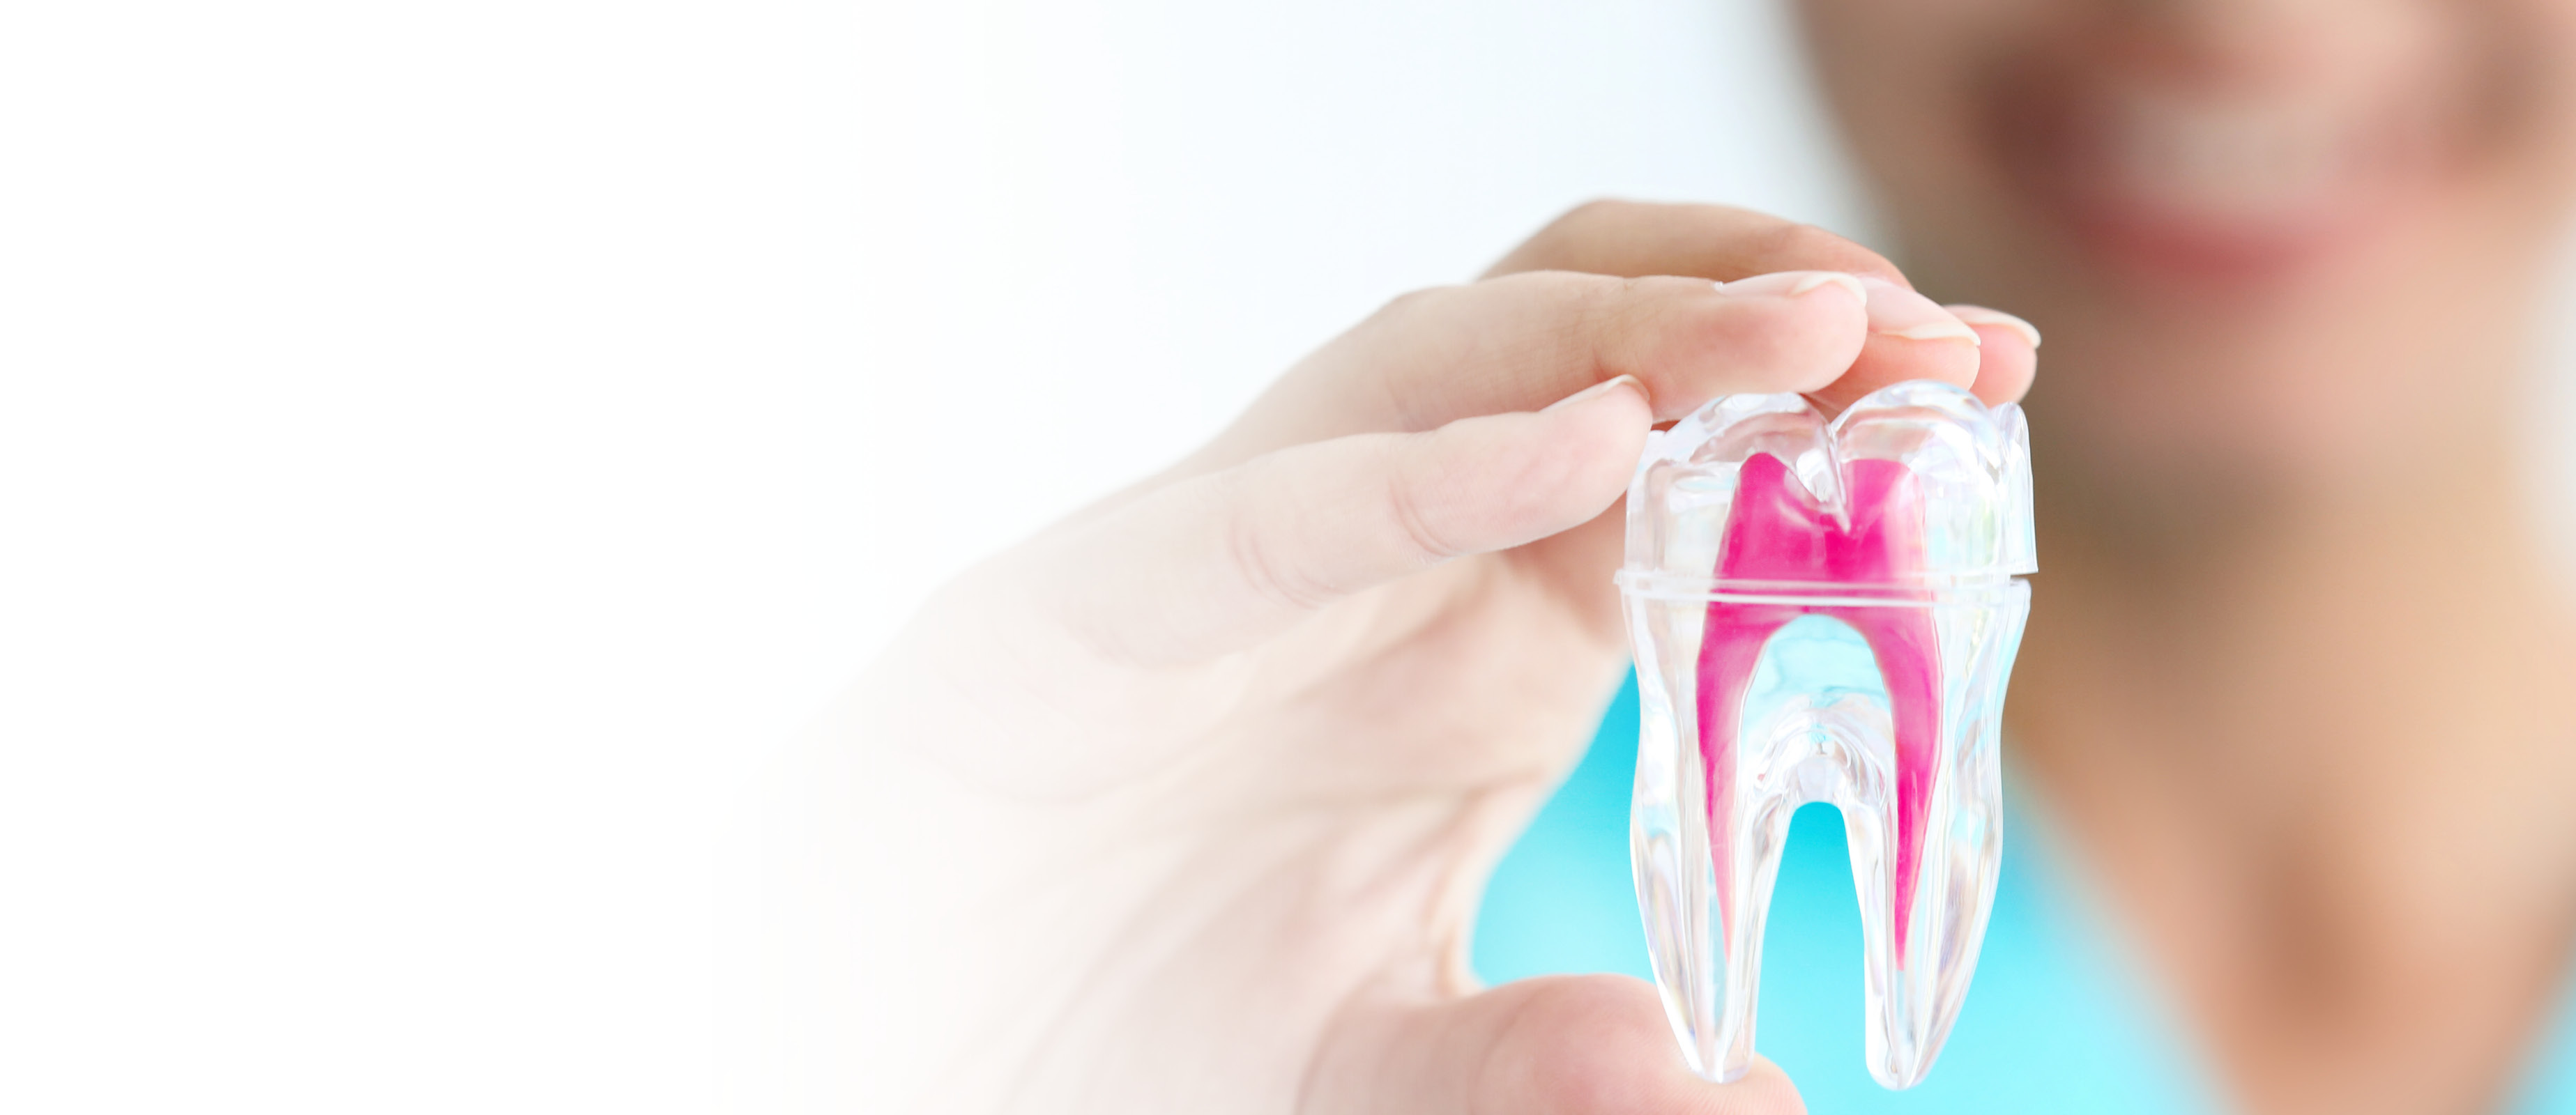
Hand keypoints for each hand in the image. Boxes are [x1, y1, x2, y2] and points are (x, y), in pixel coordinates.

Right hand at [812, 202, 2038, 1113]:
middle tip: (1929, 329)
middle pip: (1570, 338)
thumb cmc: (1126, 1012)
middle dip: (1751, 302)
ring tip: (1803, 335)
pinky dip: (1411, 475)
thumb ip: (1535, 1070)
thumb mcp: (1379, 1062)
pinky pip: (1259, 513)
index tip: (1978, 385)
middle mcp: (1360, 558)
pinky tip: (1574, 452)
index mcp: (1463, 630)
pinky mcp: (1071, 613)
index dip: (1817, 403)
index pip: (1667, 447)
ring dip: (1620, 328)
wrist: (883, 1028)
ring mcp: (1220, 566)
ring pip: (1424, 361)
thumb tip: (1738, 1090)